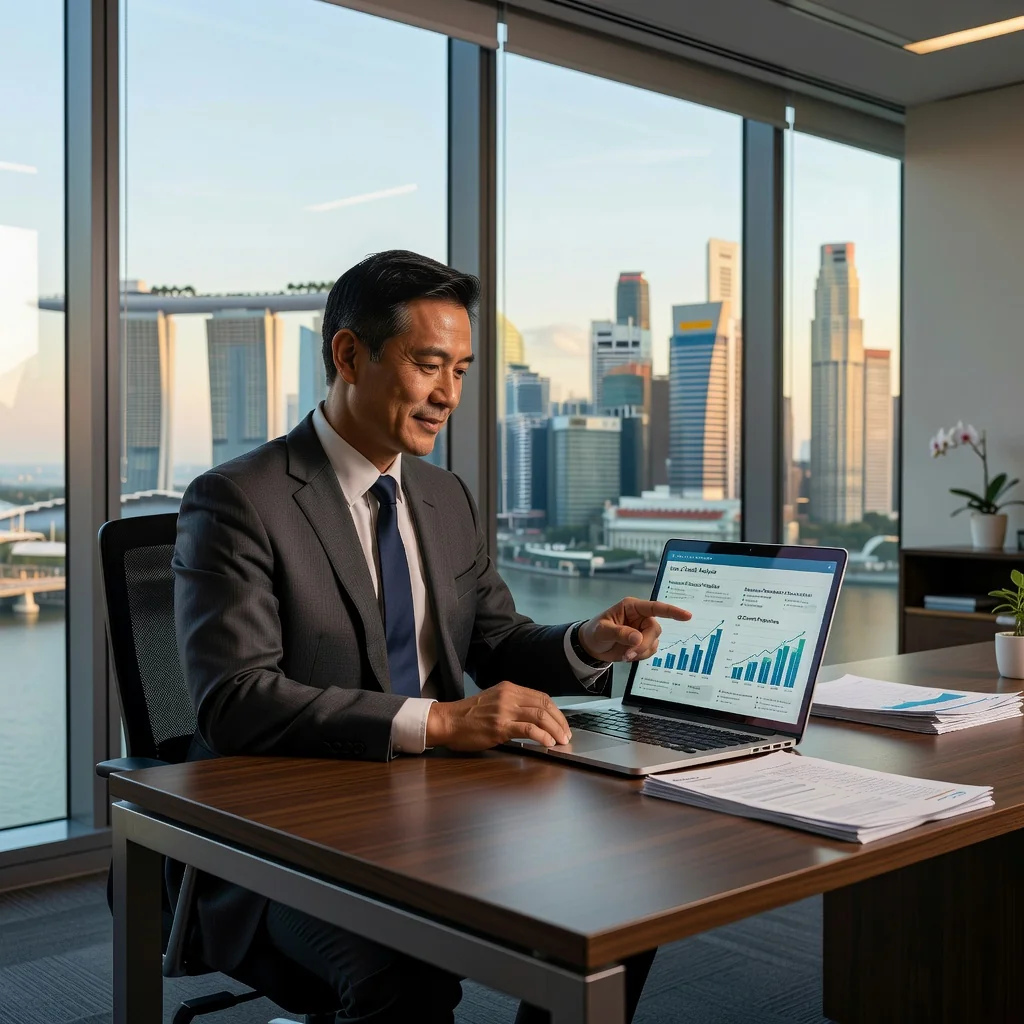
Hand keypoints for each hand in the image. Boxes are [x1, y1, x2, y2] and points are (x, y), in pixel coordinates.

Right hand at [425, 680, 572, 750]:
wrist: (448, 721)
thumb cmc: (468, 715)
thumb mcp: (493, 701)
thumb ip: (512, 704)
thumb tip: (535, 716)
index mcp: (509, 689)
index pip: (541, 697)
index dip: (556, 711)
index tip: (562, 723)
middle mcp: (508, 696)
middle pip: (544, 705)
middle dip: (560, 721)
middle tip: (566, 735)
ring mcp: (504, 711)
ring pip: (540, 716)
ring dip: (555, 730)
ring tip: (561, 741)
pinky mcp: (500, 726)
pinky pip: (528, 729)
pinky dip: (542, 736)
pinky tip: (548, 743)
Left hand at [578, 597, 691, 663]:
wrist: (591, 647)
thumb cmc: (595, 632)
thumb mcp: (603, 631)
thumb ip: (620, 633)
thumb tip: (638, 638)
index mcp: (632, 607)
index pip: (655, 607)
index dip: (672, 611)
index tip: (687, 616)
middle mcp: (641, 617)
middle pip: (655, 630)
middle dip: (644, 643)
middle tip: (629, 654)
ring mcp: (643, 631)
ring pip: (654, 642)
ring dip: (641, 651)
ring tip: (625, 655)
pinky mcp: (643, 643)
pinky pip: (650, 651)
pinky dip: (641, 656)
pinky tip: (628, 655)